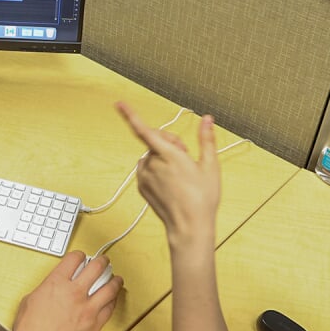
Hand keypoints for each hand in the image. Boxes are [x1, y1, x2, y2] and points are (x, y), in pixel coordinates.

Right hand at [10, 252, 121, 330]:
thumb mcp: (29, 301)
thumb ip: (46, 289)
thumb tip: (54, 287)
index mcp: (56, 284)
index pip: (74, 259)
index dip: (80, 255)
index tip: (82, 257)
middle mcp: (74, 293)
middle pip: (97, 267)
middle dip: (103, 261)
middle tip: (105, 261)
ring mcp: (88, 309)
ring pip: (110, 287)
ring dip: (115, 280)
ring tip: (116, 278)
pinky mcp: (95, 325)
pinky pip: (110, 308)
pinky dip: (113, 301)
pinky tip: (113, 299)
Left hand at [117, 102, 221, 250]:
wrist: (190, 226)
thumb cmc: (203, 198)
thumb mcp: (210, 166)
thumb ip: (206, 139)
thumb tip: (207, 119)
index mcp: (168, 155)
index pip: (145, 130)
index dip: (130, 115)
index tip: (119, 104)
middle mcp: (152, 164)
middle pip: (155, 141)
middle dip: (170, 143)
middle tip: (187, 157)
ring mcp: (144, 177)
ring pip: (150, 156)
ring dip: (162, 157)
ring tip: (180, 173)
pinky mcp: (141, 187)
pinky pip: (146, 169)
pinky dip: (156, 169)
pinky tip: (171, 182)